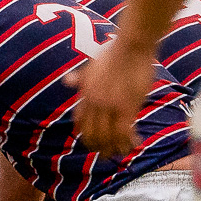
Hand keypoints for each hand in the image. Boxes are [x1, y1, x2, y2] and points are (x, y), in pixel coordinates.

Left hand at [66, 37, 158, 157]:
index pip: (80, 120)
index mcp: (86, 92)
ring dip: (113, 148)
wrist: (131, 45)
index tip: (89, 143)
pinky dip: (128, 140)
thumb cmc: (114, 51)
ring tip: (118, 155)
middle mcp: (96, 101)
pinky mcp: (128, 106)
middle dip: (97, 146)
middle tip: (104, 155)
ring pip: (108, 135)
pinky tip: (134, 144)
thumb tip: (66, 81)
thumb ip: (80, 77)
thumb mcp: (91, 64)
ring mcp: (111, 105)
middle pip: (93, 132)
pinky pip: (125, 131)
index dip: (84, 134)